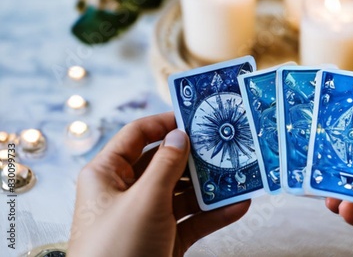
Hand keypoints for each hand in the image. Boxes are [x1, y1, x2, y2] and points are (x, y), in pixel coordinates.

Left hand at [68, 112, 249, 256]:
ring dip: (209, 186)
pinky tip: (238, 205)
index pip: (136, 135)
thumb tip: (180, 135)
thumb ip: (166, 165)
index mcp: (107, 174)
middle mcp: (126, 192)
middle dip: (194, 156)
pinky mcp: (163, 238)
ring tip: (236, 173)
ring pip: (181, 192)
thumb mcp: (144, 200)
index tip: (194, 116)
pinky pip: (191, 219)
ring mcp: (146, 216)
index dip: (164, 123)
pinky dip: (213, 214)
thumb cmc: (117, 249)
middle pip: (164, 163)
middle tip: (221, 144)